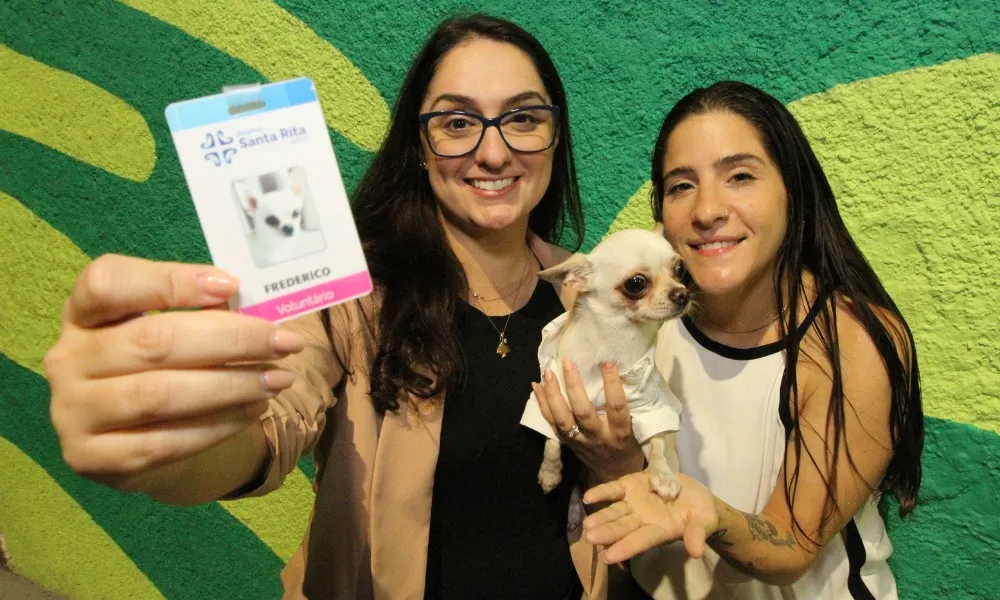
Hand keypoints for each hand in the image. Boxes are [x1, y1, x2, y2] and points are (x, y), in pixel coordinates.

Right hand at [44, 254, 303, 488]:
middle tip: (284, 342)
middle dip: (231, 340)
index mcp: (82, 312)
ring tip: (279, 379)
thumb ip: (203, 311)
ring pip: (160, 395)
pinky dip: (218, 426)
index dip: (170, 281)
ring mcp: (72, 411)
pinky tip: (254, 411)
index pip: (108, 282)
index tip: (232, 285)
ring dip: (231, 385)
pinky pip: (164, 442)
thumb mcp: (171, 327)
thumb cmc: (162, 365)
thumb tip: (258, 306)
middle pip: (152, 341)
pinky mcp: (91, 458)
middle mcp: (67, 358)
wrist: (133, 436)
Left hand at [531, 360, 643, 482]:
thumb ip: (623, 407)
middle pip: (583, 412)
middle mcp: (598, 437)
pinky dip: (542, 403)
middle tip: (568, 363)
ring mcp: (579, 441)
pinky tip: (536, 385)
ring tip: (548, 372)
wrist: (616, 474)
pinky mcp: (566, 443)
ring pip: (562, 419)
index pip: (616, 407)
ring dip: (553, 394)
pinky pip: (550, 423)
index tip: (608, 363)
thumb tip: (614, 371)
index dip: (612, 385)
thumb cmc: (628, 445)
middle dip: (573, 387)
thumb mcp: (633, 428)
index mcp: (619, 432)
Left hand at [582, 471, 718, 563]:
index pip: (641, 541)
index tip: (609, 557)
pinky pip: (613, 490)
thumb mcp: (704, 521)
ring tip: (587, 524)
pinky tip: (587, 498)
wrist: (695, 493)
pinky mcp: (630, 485)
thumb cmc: (700, 512)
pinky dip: (601, 493)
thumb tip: (696, 552)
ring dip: (601, 517)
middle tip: (590, 538)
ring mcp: (634, 503)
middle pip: (622, 528)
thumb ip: (697, 534)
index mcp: (660, 531)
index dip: (627, 548)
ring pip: (615, 511)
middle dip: (607, 533)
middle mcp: (642, 520)